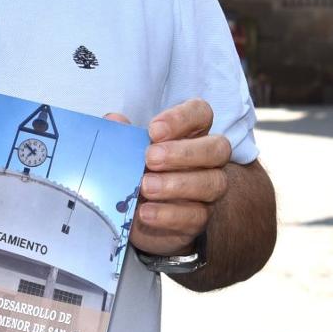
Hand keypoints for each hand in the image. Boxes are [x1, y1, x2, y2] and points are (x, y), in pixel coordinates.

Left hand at [107, 98, 230, 256]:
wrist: (137, 215)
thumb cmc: (136, 170)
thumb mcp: (127, 150)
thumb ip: (123, 135)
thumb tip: (114, 121)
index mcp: (190, 132)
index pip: (201, 113)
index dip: (182, 118)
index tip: (153, 130)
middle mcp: (206, 159)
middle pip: (218, 148)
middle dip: (184, 152)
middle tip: (150, 158)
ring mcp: (207, 189)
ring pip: (213, 183)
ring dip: (177, 184)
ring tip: (146, 186)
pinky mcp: (199, 218)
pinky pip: (196, 216)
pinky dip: (169, 214)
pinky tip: (145, 212)